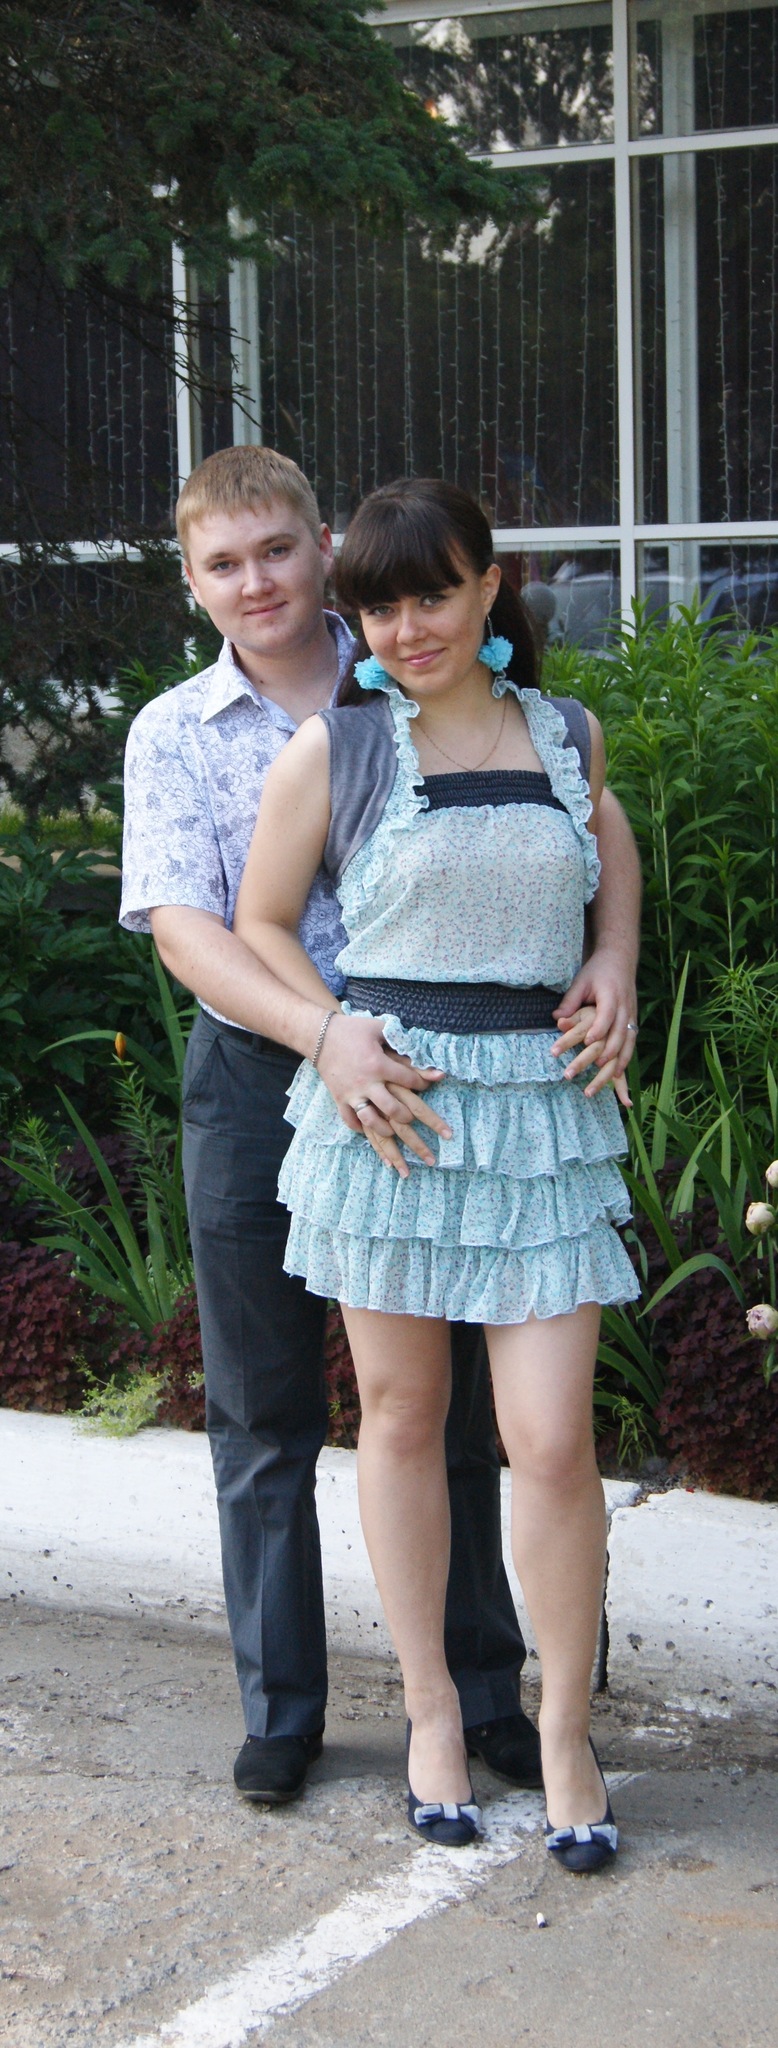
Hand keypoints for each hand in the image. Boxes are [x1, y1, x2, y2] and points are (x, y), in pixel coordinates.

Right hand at [316, 1013, 451, 1176]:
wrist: (319, 1035)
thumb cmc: (353, 1030)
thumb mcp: (380, 1029)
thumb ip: (403, 1042)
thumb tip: (423, 1053)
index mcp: (379, 1065)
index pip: (408, 1080)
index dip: (422, 1084)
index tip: (427, 1086)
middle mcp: (366, 1083)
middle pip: (393, 1109)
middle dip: (408, 1117)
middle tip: (414, 1119)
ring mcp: (351, 1094)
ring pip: (372, 1120)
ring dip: (386, 1131)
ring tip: (395, 1133)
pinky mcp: (338, 1099)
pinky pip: (350, 1120)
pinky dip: (360, 1128)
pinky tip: (369, 1133)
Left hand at [553, 949, 637, 1104]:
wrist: (620, 958)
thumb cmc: (597, 970)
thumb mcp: (581, 981)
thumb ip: (570, 1001)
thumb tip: (556, 1019)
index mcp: (611, 994)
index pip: (606, 1014)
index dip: (598, 1028)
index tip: (587, 1041)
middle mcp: (625, 1005)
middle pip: (620, 1030)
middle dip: (610, 1048)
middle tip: (597, 1063)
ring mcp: (631, 1012)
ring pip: (630, 1038)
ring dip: (622, 1056)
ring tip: (613, 1074)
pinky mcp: (633, 1017)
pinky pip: (632, 1039)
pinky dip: (627, 1055)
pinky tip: (621, 1070)